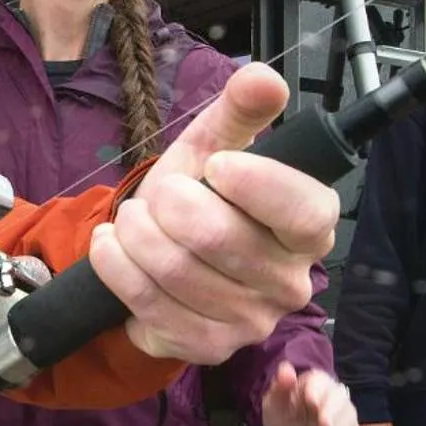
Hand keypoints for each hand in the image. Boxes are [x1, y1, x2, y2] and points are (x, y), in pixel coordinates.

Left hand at [90, 64, 338, 363]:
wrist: (160, 259)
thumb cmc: (200, 200)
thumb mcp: (217, 147)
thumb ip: (240, 111)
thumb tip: (262, 78)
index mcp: (309, 227)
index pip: (302, 210)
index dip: (255, 184)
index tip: (216, 166)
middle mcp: (290, 281)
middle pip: (219, 237)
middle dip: (169, 202)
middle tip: (159, 193)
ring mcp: (251, 321)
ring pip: (175, 268)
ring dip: (136, 232)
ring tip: (134, 219)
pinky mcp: (207, 347)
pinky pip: (146, 300)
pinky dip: (116, 264)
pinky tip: (116, 248)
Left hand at [260, 366, 363, 425]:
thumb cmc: (282, 419)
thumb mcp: (274, 405)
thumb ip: (280, 388)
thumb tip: (285, 367)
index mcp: (315, 383)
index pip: (321, 381)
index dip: (317, 390)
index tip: (310, 402)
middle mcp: (334, 396)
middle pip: (341, 399)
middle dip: (332, 413)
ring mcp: (346, 417)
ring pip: (350, 420)